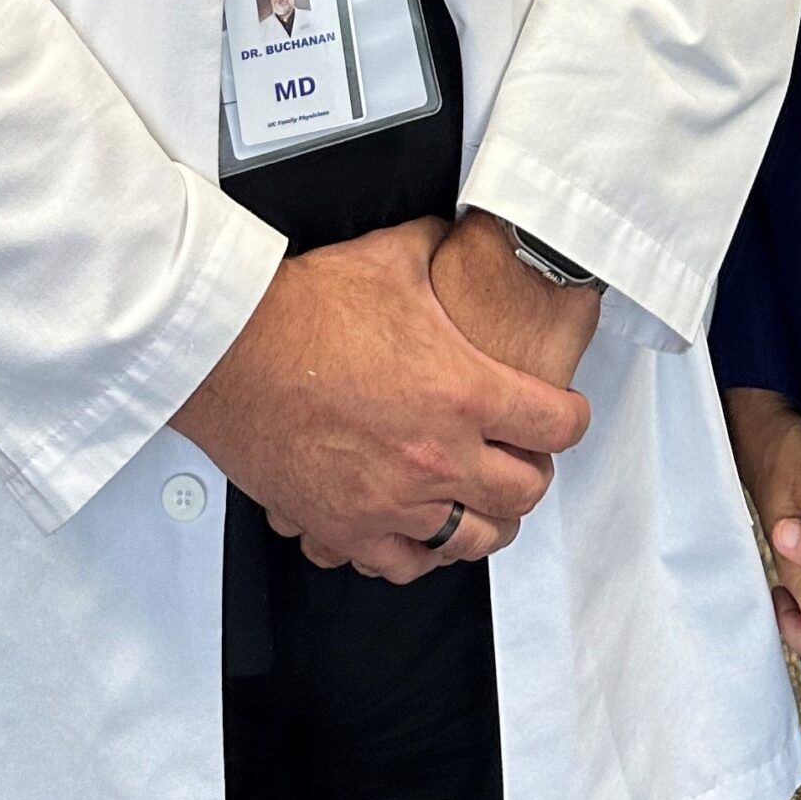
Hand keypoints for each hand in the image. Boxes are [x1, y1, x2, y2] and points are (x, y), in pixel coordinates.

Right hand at [173, 216, 589, 584]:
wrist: (231, 352)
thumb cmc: (304, 309)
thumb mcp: (395, 256)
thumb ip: (443, 247)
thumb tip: (464, 233)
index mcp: (465, 393)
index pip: (557, 428)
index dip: (570, 418)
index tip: (563, 414)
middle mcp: (438, 457)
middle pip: (525, 492)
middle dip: (532, 471)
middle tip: (521, 453)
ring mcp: (393, 502)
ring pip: (474, 539)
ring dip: (487, 518)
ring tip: (483, 499)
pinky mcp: (347, 528)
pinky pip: (407, 566)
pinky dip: (424, 552)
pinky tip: (423, 531)